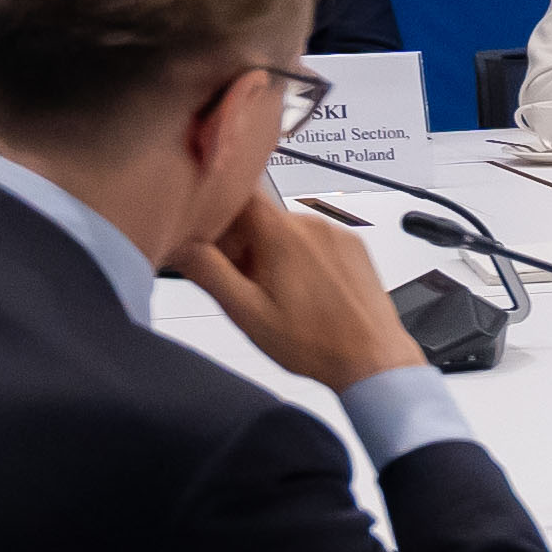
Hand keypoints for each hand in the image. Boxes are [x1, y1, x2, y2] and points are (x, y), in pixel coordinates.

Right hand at [178, 186, 419, 396]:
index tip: (208, 232)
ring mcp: (338, 235)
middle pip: (260, 217)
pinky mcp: (355, 248)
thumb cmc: (316, 343)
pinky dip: (301, 260)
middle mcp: (314, 225)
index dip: (217, 209)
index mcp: (284, 233)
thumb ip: (207, 271)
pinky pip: (314, 242)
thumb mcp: (246, 312)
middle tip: (244, 283)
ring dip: (272, 254)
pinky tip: (303, 293)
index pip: (238, 191)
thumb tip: (179, 244)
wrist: (372, 360)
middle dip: (243, 245)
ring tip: (277, 295)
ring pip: (287, 231)